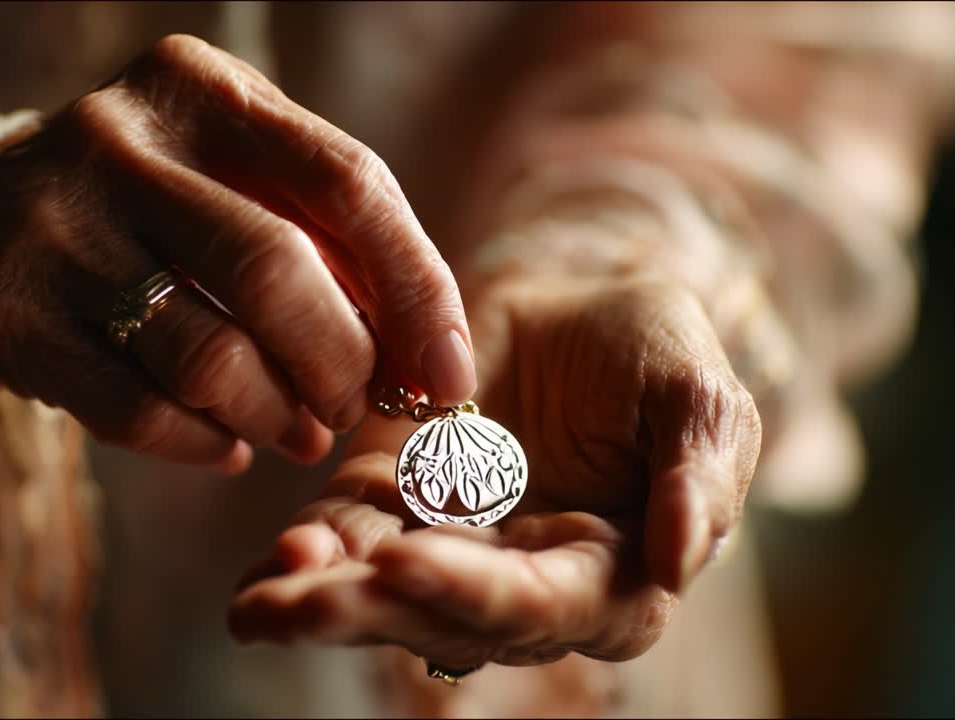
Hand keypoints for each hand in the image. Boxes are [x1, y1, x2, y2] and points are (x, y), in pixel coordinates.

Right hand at [0, 35, 474, 470]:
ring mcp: (51, 225)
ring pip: (209, 354)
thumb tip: (425, 353)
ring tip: (297, 433)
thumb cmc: (134, 215)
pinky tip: (228, 446)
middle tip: (359, 408)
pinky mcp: (3, 316)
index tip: (452, 373)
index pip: (347, 183)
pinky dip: (204, 445)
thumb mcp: (221, 181)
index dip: (417, 289)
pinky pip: (139, 411)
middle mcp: (119, 139)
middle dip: (343, 364)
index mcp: (199, 89)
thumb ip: (319, 239)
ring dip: (277, 414)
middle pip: (279, 271)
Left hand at [228, 271, 760, 669]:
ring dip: (321, 605)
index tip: (409, 563)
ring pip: (384, 595)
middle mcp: (523, 579)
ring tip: (261, 605)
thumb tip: (680, 559)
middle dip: (373, 614)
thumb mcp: (694, 396)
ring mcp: (450, 545)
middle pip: (448, 619)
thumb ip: (696, 475)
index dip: (478, 591)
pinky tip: (258, 579)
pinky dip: (302, 563)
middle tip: (302, 604)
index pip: (546, 604)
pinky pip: (345, 541)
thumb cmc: (649, 350)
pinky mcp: (391, 502)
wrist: (573, 298)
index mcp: (609, 570)